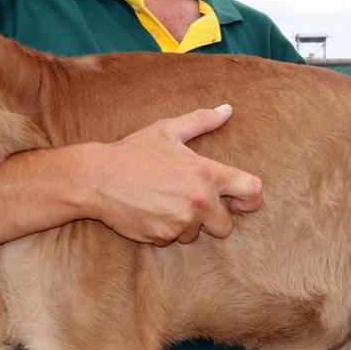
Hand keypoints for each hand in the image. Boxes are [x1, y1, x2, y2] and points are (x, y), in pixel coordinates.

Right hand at [85, 104, 261, 245]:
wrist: (98, 178)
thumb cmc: (133, 151)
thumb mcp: (168, 130)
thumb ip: (202, 120)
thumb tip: (227, 110)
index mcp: (206, 173)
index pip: (252, 191)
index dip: (251, 199)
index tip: (238, 201)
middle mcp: (198, 201)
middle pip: (225, 226)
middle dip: (212, 219)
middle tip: (191, 204)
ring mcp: (181, 221)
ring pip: (195, 234)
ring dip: (184, 224)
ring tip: (163, 203)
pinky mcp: (162, 236)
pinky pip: (172, 240)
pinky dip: (164, 230)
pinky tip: (149, 211)